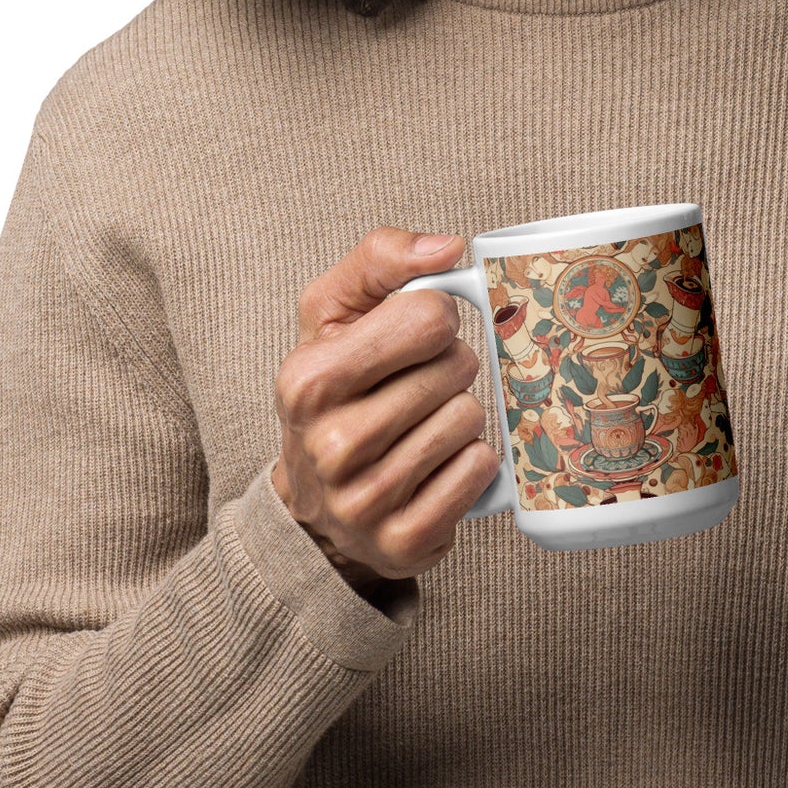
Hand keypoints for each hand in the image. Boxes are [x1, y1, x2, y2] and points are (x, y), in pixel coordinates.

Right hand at [271, 229, 501, 589]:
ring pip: (469, 418)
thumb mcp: (332, 315)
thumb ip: (380, 259)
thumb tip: (449, 248)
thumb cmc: (333, 392)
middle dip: (450, 368)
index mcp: (307, 380)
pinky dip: (470, 462)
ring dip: (460, 414)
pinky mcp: (405, 540)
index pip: (428, 316)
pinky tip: (436, 465)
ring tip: (423, 425)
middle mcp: (330, 444)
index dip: (435, 318)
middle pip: (456, 368)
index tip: (417, 335)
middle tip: (420, 385)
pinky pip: (480, 470)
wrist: (315, 507)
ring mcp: (366, 500)